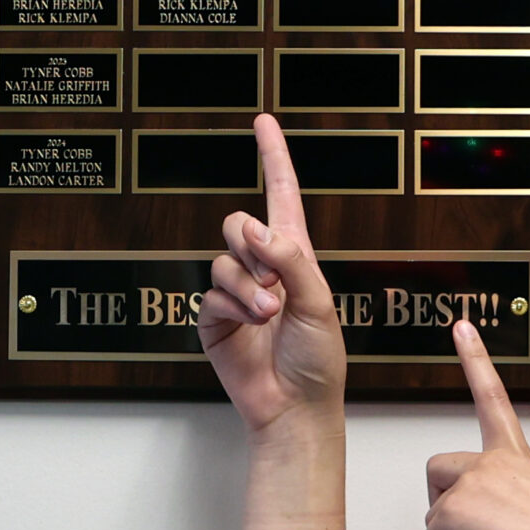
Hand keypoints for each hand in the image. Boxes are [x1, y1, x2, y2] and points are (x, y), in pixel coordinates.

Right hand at [200, 114, 346, 440]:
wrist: (296, 407)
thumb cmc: (318, 360)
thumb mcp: (318, 301)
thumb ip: (289, 259)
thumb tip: (254, 227)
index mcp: (296, 257)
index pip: (282, 196)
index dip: (274, 157)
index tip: (264, 122)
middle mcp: (264, 270)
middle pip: (238, 224)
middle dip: (251, 242)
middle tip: (274, 274)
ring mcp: (237, 294)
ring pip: (223, 261)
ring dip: (247, 285)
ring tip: (269, 312)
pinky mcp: (215, 321)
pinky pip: (211, 294)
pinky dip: (231, 306)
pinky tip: (249, 325)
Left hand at [422, 321, 529, 529]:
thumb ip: (506, 513)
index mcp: (517, 457)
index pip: (492, 399)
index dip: (476, 361)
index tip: (462, 326)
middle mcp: (493, 460)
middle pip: (438, 470)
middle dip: (442, 506)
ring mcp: (471, 481)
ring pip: (433, 515)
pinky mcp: (451, 509)